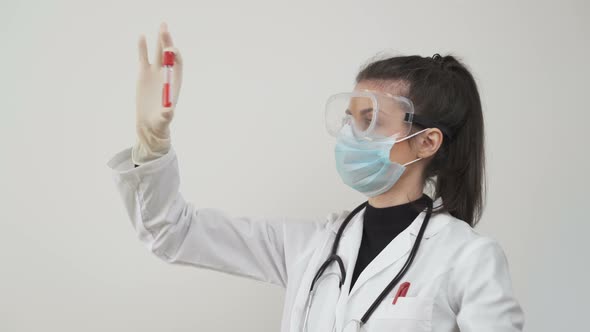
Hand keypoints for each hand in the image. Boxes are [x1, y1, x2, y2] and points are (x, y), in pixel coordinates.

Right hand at [133, 22, 182, 163]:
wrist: (149, 122)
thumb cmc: (160, 122)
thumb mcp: (164, 119)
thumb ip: (167, 115)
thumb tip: (169, 111)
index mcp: (175, 82)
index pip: (178, 64)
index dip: (175, 56)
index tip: (171, 50)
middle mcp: (166, 74)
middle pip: (168, 55)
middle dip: (167, 41)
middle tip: (164, 27)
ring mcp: (155, 72)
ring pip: (158, 53)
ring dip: (160, 39)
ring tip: (162, 25)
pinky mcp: (143, 73)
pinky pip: (143, 57)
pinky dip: (143, 48)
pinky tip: (142, 36)